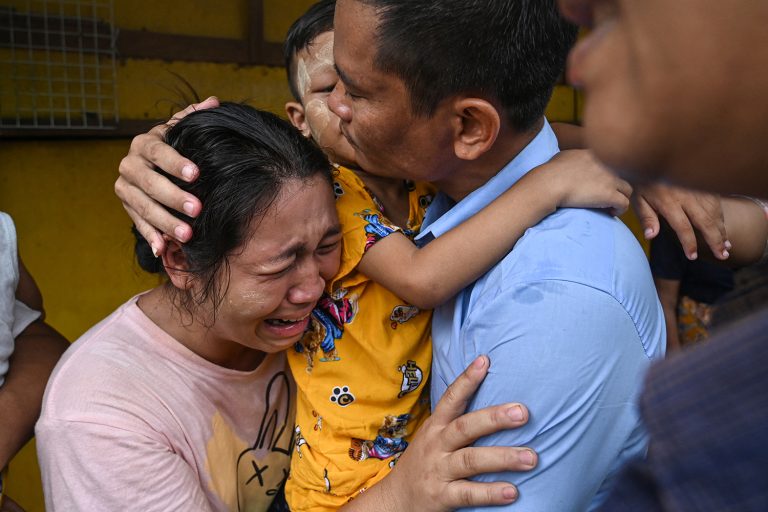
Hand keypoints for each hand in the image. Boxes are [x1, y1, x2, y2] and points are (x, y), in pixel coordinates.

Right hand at [115, 96, 218, 255]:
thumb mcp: (183, 131)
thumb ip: (194, 117)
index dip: (176, 162)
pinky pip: (138, 224)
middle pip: (150, 183)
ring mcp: (126, 187)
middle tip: (197, 209)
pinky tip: (162, 248)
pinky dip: (150, 236)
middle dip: (174, 197)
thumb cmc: (176, 146)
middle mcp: (130, 164)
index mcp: (145, 143)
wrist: (154, 165)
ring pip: (143, 207)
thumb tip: (213, 102)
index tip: (196, 174)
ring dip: (165, 222)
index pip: (159, 152)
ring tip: (187, 234)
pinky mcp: (127, 207)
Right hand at [370, 356, 536, 511]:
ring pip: (471, 460)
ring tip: (531, 457)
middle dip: (494, 418)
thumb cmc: (424, 463)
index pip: (451, 399)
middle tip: (523, 412)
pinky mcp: (441, 496)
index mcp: (435, 427)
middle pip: (465, 427)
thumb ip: (456, 423)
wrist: (394, 501)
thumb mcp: (433, 437)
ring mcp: (438, 471)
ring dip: (503, 458)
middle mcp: (436, 445)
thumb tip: (496, 404)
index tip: (485, 361)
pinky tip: (513, 492)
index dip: (467, 380)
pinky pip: (469, 494)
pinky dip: (491, 493)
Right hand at [546, 149, 632, 215]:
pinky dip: (620, 209)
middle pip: (622, 176)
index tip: (599, 184)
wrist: (551, 183)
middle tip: (607, 195)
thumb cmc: (551, 172)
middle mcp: (607, 165)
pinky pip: (624, 203)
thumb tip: (570, 161)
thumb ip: (573, 157)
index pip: (611, 164)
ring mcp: (610, 180)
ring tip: (610, 206)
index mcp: (596, 154)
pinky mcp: (609, 194)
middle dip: (616, 186)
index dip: (607, 175)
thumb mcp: (563, 156)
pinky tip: (611, 212)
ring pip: (627, 190)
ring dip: (621, 197)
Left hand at [632, 182, 728, 259]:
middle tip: (722, 256)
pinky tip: (722, 227)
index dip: (689, 243)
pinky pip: (716, 202)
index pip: (682, 227)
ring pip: (714, 212)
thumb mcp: (638, 199)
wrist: (653, 154)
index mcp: (669, 202)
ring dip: (722, 230)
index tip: (692, 256)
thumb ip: (647, 217)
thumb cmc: (644, 180)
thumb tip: (651, 236)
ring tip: (726, 246)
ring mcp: (697, 189)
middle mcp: (687, 196)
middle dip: (715, 240)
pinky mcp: (703, 184)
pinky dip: (721, 216)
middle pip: (705, 221)